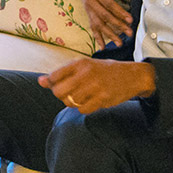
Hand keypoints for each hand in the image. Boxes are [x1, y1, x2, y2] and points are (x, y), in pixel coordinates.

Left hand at [38, 57, 154, 113]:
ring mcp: (95, 86)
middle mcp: (86, 73)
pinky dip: (84, 108)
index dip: (52, 84)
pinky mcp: (103, 98)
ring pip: (70, 102)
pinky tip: (90, 102)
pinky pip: (83, 109)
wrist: (133, 76)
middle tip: (70, 94)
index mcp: (80, 63)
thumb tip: (40, 81)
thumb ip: (62, 74)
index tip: (60, 85)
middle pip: (59, 91)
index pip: (54, 76)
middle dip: (61, 96)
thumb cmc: (105, 71)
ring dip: (73, 102)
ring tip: (82, 97)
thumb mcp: (84, 67)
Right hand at [73, 0, 132, 49]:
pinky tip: (103, 46)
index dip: (120, 13)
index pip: (109, 4)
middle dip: (117, 26)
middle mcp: (90, 0)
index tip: (130, 20)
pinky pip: (92, 25)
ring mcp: (87, 7)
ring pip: (98, 23)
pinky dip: (97, 36)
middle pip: (104, 16)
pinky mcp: (87, 11)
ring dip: (108, 34)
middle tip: (129, 32)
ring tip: (119, 43)